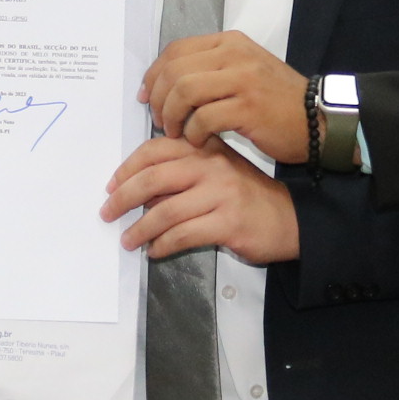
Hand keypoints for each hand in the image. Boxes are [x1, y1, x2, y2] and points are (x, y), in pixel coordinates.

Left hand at [102, 136, 298, 265]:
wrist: (291, 219)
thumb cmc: (248, 197)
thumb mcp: (217, 171)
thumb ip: (182, 172)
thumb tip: (138, 188)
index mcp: (205, 149)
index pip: (156, 149)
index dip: (128, 167)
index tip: (111, 185)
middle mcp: (212, 166)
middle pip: (154, 178)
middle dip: (123, 198)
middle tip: (107, 213)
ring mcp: (221, 194)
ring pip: (165, 211)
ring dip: (140, 228)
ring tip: (128, 240)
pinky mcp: (228, 223)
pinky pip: (183, 235)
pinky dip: (163, 245)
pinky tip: (154, 250)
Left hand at [144, 33, 309, 162]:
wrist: (320, 119)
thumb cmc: (277, 101)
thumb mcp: (244, 71)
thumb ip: (209, 70)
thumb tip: (164, 84)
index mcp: (230, 43)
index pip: (176, 50)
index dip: (154, 75)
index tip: (147, 97)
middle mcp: (235, 55)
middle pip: (175, 70)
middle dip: (159, 99)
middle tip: (161, 121)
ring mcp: (243, 80)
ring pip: (185, 91)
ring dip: (172, 116)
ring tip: (176, 132)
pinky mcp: (249, 108)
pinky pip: (204, 118)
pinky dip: (194, 133)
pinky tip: (198, 141)